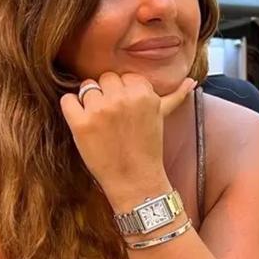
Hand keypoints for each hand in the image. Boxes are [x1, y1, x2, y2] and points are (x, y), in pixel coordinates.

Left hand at [60, 73, 195, 204]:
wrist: (135, 181)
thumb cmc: (147, 149)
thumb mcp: (162, 118)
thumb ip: (175, 96)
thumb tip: (191, 81)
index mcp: (144, 93)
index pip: (124, 76)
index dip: (123, 94)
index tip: (127, 114)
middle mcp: (122, 97)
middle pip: (105, 78)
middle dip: (107, 95)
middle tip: (113, 120)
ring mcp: (100, 110)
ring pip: (86, 87)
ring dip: (89, 102)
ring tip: (100, 124)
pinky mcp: (81, 124)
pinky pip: (68, 100)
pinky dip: (71, 109)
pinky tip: (83, 123)